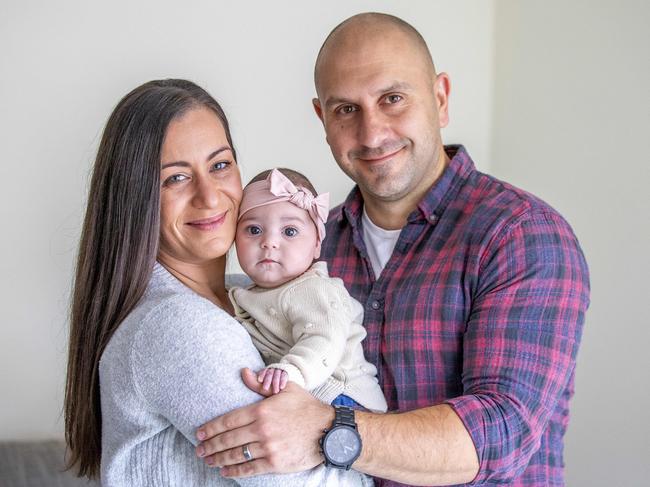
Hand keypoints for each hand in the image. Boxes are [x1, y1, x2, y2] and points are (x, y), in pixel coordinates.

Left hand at [195, 367, 333, 476]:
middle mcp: (262, 430)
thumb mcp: (285, 389)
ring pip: (236, 455)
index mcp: (261, 410)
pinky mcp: (275, 463)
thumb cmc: (307, 408)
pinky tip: (225, 471)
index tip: (200, 433)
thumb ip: (261, 384)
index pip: (228, 420)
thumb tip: (243, 372)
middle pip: (228, 440)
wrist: (329, 431)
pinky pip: (249, 468)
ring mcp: (268, 448)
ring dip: (218, 459)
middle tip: (199, 449)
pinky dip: (234, 471)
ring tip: (208, 460)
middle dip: (210, 446)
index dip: (211, 428)